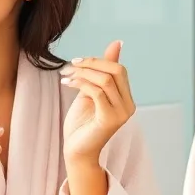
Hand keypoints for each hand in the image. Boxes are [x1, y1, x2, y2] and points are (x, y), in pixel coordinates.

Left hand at [61, 40, 135, 164]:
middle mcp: (128, 106)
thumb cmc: (82, 124)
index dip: (98, 60)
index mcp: (126, 99)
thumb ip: (102, 71)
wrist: (76, 151)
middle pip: (116, 71)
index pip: (119, 70)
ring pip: (105, 80)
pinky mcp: (110, 119)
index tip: (77, 61)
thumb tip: (117, 43)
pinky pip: (97, 92)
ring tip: (65, 75)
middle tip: (71, 65)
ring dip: (82, 73)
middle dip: (91, 64)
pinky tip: (67, 84)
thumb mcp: (91, 91)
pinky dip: (80, 83)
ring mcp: (121, 113)